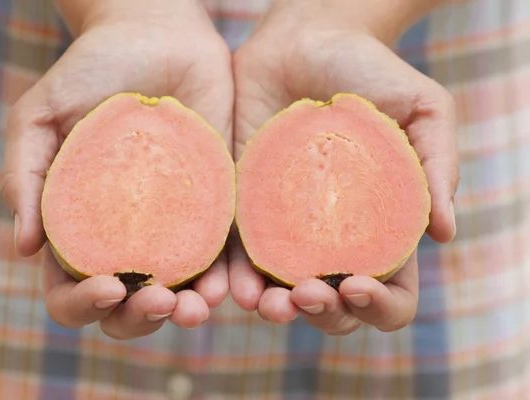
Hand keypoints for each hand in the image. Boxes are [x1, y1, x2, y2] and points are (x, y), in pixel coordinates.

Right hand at [1, 0, 233, 338]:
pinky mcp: (217, 207)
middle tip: (158, 300)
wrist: (157, 37)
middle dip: (138, 318)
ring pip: (178, 291)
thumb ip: (26, 176)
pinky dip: (227, 279)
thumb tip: (25, 247)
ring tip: (197, 308)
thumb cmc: (92, 73)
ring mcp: (174, 226)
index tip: (106, 287)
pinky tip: (232, 287)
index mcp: (81, 228)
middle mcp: (127, 237)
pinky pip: (223, 253)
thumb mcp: (41, 116)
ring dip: (187, 312)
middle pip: (125, 306)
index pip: (70, 289)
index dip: (81, 304)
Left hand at [229, 0, 458, 332]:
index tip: (359, 285)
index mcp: (380, 228)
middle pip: (334, 305)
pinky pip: (238, 252)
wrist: (305, 40)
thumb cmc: (370, 72)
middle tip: (308, 293)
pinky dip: (235, 277)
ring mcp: (287, 226)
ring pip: (282, 290)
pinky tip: (232, 288)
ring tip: (264, 304)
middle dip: (323, 313)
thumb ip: (437, 166)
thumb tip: (444, 231)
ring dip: (274, 310)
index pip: (391, 291)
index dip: (380, 305)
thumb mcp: (423, 110)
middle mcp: (334, 238)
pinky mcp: (246, 206)